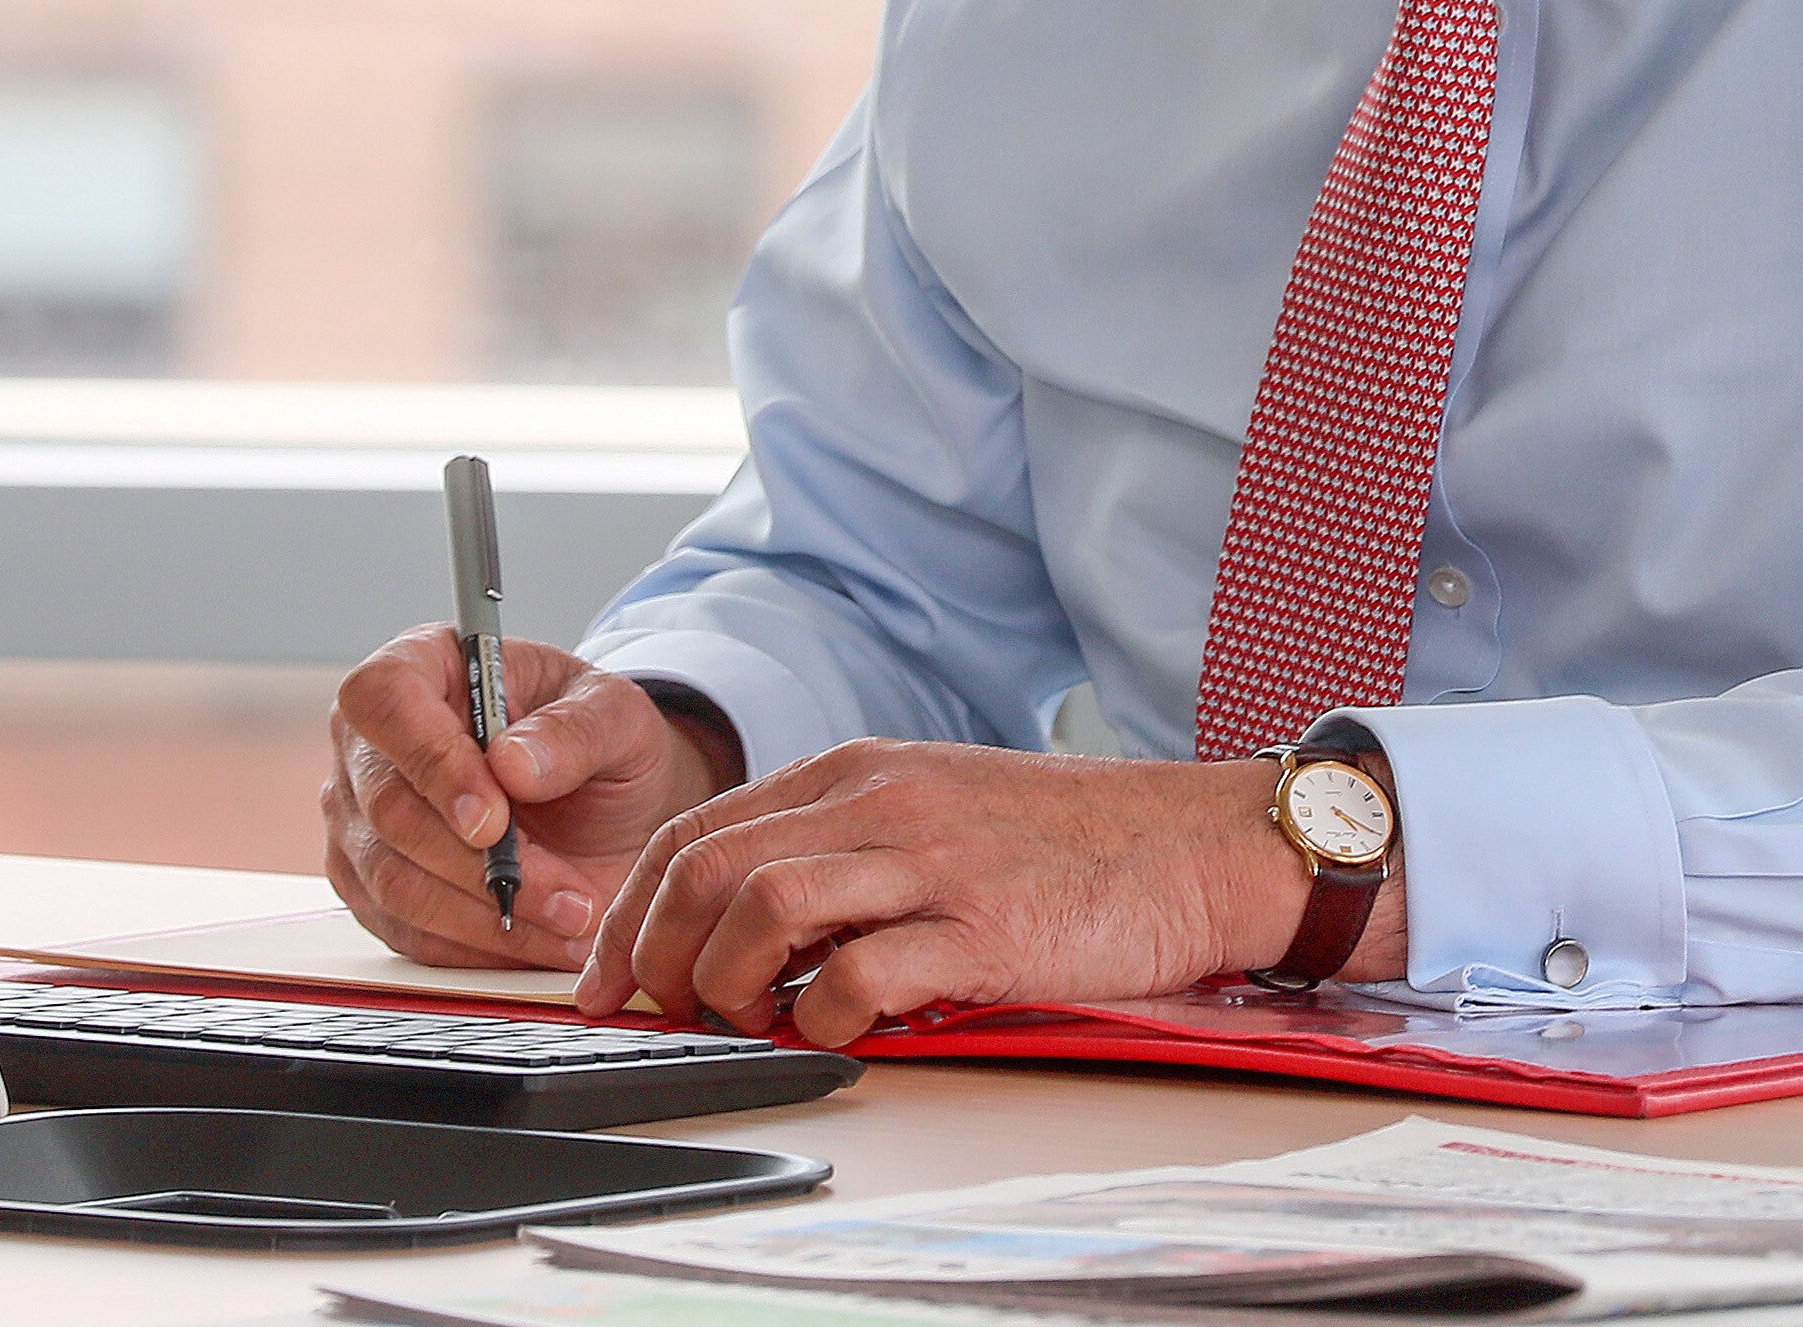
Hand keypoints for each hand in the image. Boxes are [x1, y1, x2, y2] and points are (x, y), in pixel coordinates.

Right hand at [323, 630, 746, 967]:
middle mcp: (373, 741)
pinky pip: (405, 931)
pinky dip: (476, 946)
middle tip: (565, 892)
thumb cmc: (599, 741)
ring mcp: (361, 818)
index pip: (384, 699)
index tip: (493, 819)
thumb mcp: (618, 717)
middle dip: (479, 864)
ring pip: (393, 880)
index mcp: (422, 664)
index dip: (430, 761)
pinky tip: (539, 940)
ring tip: (571, 919)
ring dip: (486, 915)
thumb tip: (513, 763)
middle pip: (386, 806)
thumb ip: (576, 730)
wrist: (606, 807)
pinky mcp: (371, 887)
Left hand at [572, 740, 1403, 1047]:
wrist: (1196, 843)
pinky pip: (862, 974)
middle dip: (653, 952)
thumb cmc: (1070, 839)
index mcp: (861, 771)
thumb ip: (845, 845)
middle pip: (710, 866)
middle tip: (652, 1013)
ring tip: (738, 1023)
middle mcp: (883, 802)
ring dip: (725, 980)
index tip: (607, 976)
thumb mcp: (937, 806)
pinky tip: (828, 1031)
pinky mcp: (983, 928)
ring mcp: (931, 861)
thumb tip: (743, 923)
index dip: (630, 911)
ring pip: (764, 907)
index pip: (700, 829)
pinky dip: (821, 1015)